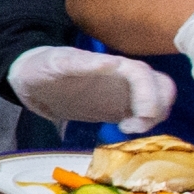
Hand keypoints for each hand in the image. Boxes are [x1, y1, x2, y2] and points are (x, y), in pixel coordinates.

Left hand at [6, 45, 175, 130]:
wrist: (32, 79)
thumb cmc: (42, 66)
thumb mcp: (55, 63)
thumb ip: (80, 63)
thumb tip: (114, 63)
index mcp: (109, 64)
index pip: (143, 74)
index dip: (148, 95)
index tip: (138, 116)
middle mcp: (122, 77)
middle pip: (161, 86)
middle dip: (158, 107)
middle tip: (134, 127)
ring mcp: (122, 92)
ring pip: (157, 99)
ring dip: (154, 116)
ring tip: (128, 129)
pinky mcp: (119, 107)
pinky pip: (144, 112)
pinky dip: (145, 122)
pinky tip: (123, 129)